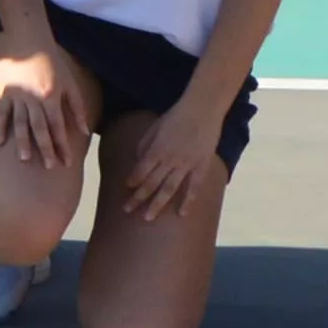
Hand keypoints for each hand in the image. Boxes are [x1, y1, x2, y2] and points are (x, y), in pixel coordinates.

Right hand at [0, 44, 80, 172]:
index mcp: (50, 96)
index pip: (58, 126)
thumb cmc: (52, 64)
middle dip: (45, 148)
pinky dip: (0, 128)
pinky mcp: (5, 94)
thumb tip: (84, 132)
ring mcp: (17, 97)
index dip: (63, 145)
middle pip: (40, 128)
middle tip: (49, 166)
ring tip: (25, 159)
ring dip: (23, 141)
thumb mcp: (69, 84)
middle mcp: (33, 98)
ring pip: (20, 122)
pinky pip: (2, 113)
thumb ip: (77, 108)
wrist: (28, 42)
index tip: (67, 162)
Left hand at [115, 95, 234, 223]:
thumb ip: (144, 146)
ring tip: (148, 218)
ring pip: (169, 189)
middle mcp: (169, 160)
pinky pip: (194, 188)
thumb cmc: (176, 116)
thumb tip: (138, 162)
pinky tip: (181, 214)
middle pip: (151, 183)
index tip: (126, 190)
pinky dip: (188, 201)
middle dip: (138, 198)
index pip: (140, 171)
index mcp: (156, 149)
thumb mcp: (154, 127)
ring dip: (157, 204)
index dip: (132, 181)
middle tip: (127, 211)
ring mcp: (186, 165)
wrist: (202, 109)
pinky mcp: (201, 167)